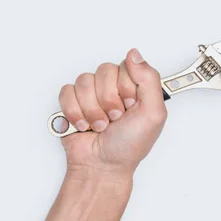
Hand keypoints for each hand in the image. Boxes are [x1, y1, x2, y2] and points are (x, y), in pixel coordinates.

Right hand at [58, 49, 166, 176]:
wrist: (102, 166)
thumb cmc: (129, 146)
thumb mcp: (153, 114)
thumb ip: (150, 79)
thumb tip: (134, 54)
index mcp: (134, 86)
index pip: (126, 66)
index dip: (126, 88)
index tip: (130, 106)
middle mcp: (112, 87)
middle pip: (104, 71)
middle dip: (109, 100)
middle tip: (115, 118)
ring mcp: (90, 94)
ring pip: (84, 81)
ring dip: (92, 110)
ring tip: (100, 125)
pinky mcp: (71, 102)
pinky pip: (67, 92)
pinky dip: (75, 112)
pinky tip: (84, 125)